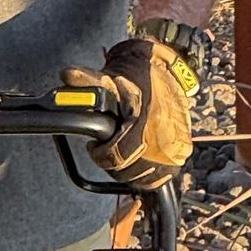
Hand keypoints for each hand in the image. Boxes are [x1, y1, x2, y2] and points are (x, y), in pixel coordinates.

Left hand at [61, 38, 194, 190]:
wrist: (167, 73)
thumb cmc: (139, 76)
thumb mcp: (112, 77)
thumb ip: (88, 81)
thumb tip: (68, 76)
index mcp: (145, 120)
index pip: (116, 156)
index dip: (100, 154)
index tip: (94, 146)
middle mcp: (164, 137)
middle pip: (128, 171)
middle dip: (114, 163)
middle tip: (108, 149)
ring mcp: (176, 147)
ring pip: (144, 177)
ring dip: (130, 168)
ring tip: (123, 151)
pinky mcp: (183, 152)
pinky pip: (160, 177)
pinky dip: (147, 172)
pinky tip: (138, 157)